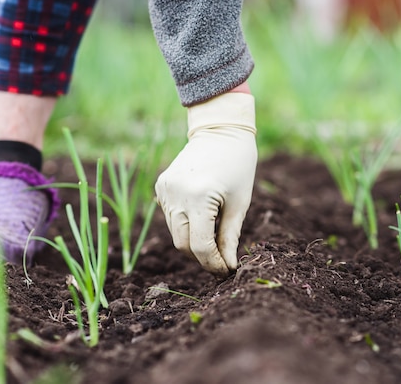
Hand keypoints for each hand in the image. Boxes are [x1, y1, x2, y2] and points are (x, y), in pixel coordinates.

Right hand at [155, 93, 256, 275]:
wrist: (220, 130)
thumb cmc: (238, 166)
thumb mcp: (240, 203)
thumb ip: (230, 237)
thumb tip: (228, 266)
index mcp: (199, 198)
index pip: (200, 246)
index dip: (214, 263)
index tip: (227, 270)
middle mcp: (176, 195)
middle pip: (183, 244)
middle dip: (203, 256)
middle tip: (222, 258)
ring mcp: (165, 190)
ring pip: (175, 232)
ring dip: (193, 239)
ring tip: (214, 229)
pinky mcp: (160, 186)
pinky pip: (171, 216)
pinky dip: (185, 223)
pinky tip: (202, 212)